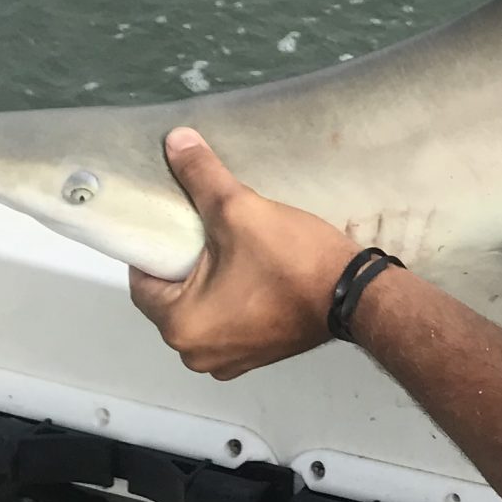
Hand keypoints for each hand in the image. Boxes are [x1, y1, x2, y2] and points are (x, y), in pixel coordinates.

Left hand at [129, 127, 357, 378]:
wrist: (358, 296)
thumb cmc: (291, 261)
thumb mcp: (239, 210)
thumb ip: (201, 177)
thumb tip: (174, 140)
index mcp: (179, 327)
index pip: (143, 281)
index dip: (157, 247)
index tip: (177, 223)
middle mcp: (196, 355)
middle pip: (172, 298)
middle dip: (186, 266)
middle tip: (208, 233)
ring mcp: (230, 362)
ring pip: (203, 312)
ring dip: (211, 285)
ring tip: (235, 250)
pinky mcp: (258, 358)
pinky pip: (230, 324)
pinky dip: (235, 301)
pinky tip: (256, 275)